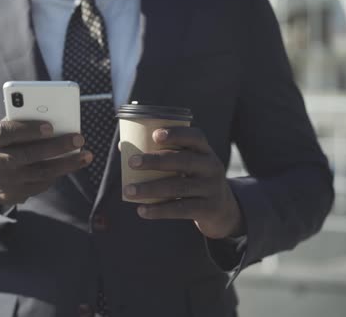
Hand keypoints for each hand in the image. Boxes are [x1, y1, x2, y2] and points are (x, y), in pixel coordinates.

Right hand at [0, 120, 92, 205]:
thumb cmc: (2, 144)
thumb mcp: (3, 130)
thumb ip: (22, 123)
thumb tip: (54, 118)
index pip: (6, 133)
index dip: (28, 130)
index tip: (50, 126)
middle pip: (28, 155)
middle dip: (57, 146)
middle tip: (79, 139)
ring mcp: (3, 182)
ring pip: (40, 173)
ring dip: (66, 164)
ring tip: (86, 156)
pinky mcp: (13, 195)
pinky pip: (40, 185)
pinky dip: (57, 174)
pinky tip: (70, 165)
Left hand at [123, 127, 243, 238]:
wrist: (222, 210)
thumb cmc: (193, 179)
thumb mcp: (186, 165)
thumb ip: (161, 155)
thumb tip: (123, 147)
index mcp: (205, 151)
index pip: (195, 137)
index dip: (176, 134)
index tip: (154, 135)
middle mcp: (211, 167)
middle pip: (184, 160)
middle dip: (156, 160)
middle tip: (131, 162)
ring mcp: (211, 189)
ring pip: (179, 186)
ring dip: (150, 188)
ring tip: (128, 190)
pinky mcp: (208, 209)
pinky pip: (181, 209)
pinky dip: (159, 210)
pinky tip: (141, 210)